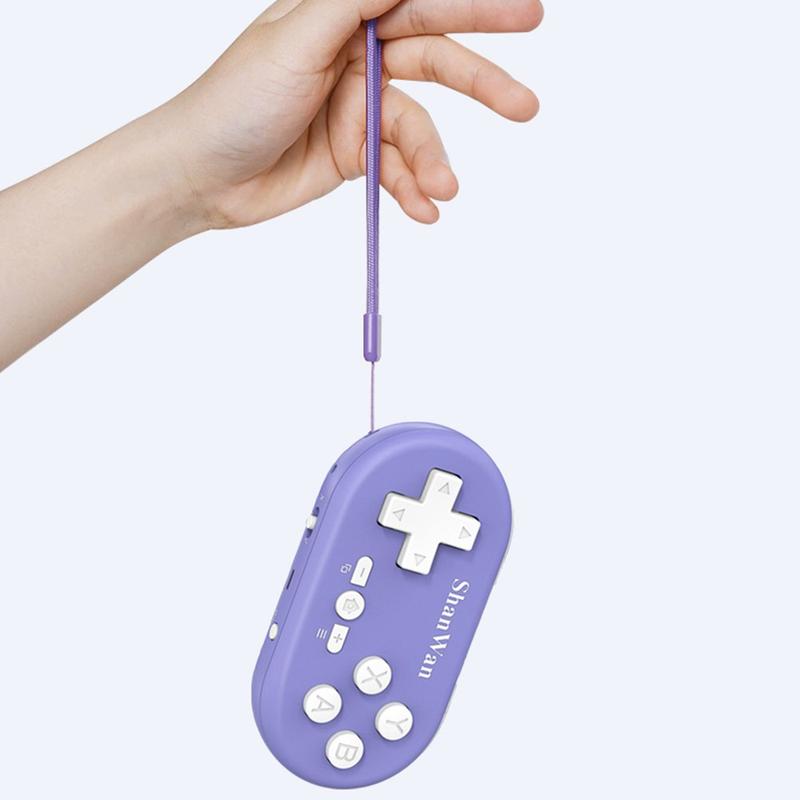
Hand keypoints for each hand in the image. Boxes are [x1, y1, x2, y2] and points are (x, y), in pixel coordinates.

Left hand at [167, 0, 542, 228]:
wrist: (202, 177)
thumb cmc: (234, 101)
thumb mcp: (295, 41)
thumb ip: (354, 0)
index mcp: (344, 18)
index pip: (420, 4)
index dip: (474, 8)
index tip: (527, 13)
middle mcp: (358, 58)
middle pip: (436, 64)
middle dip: (482, 85)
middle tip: (526, 107)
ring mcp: (359, 110)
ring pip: (418, 131)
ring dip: (433, 162)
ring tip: (444, 192)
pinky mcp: (356, 156)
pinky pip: (398, 170)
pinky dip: (412, 190)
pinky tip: (424, 210)